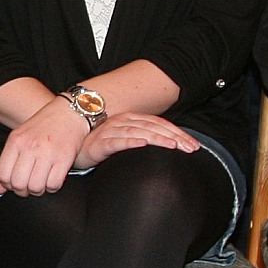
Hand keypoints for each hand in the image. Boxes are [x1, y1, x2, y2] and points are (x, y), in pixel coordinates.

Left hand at [0, 96, 93, 195]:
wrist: (70, 112)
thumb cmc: (44, 125)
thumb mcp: (21, 138)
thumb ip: (8, 162)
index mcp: (16, 141)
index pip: (3, 174)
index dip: (7, 185)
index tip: (15, 184)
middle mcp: (30, 147)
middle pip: (18, 184)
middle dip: (23, 191)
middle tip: (28, 187)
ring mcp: (48, 153)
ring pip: (36, 187)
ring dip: (38, 191)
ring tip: (41, 184)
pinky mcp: (65, 158)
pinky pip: (54, 185)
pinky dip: (52, 188)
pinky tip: (52, 180)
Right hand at [79, 111, 202, 163]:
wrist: (74, 148)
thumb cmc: (102, 145)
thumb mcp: (127, 139)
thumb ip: (144, 138)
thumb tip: (171, 146)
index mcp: (132, 119)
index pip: (160, 124)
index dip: (178, 133)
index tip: (193, 145)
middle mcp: (123, 121)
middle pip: (153, 127)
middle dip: (174, 137)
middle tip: (189, 149)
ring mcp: (111, 131)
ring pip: (138, 132)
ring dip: (156, 138)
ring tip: (171, 146)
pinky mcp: (100, 143)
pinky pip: (117, 141)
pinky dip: (130, 141)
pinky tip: (142, 144)